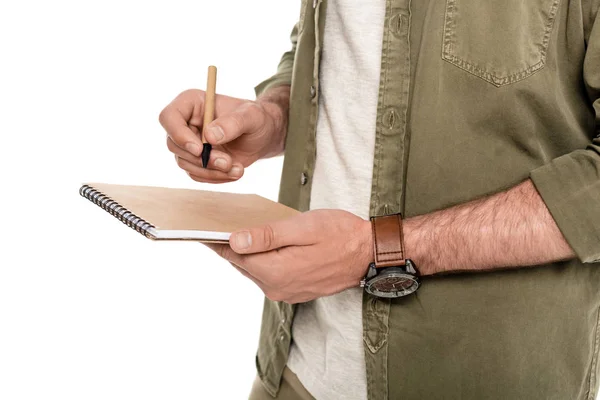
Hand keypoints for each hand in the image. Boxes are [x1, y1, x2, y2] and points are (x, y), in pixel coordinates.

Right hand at [159, 86, 288, 182]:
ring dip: (211, 171)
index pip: (169, 117)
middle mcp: (185, 123)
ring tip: (237, 168)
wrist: (263, 135)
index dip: (179, 135)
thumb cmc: (257, 118)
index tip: (199, 149)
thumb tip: (210, 136)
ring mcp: (189, 143)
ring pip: (185, 163)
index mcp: (191, 103)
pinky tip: (235, 172)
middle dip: (201, 159)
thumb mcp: (251, 116)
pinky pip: (196, 174)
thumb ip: (233, 123)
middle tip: (227, 161)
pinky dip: (215, 177)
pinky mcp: (196, 161)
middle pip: (174, 145)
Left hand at [206, 209, 373, 303]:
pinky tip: (264, 244)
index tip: (201, 229)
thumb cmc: (340, 234)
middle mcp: (277, 288)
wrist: (369, 253)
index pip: (233, 255)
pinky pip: (269, 275)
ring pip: (255, 270)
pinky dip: (262, 260)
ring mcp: (286, 292)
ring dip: (247, 253)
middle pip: (242, 264)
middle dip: (231, 245)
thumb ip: (266, 236)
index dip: (216, 240)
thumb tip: (234, 241)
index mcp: (275, 272)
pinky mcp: (295, 291)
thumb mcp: (302, 228)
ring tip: (240, 231)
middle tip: (218, 224)